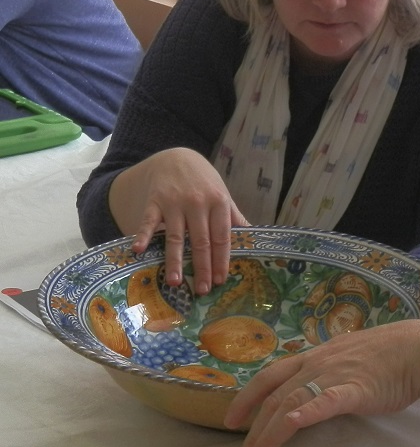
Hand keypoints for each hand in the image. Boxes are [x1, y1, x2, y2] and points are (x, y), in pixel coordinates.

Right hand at [110, 147, 248, 293]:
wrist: (176, 157)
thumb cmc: (203, 182)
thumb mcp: (223, 195)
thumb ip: (234, 217)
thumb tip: (253, 236)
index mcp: (219, 203)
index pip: (222, 237)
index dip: (221, 260)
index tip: (220, 280)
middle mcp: (198, 203)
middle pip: (201, 240)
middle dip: (202, 266)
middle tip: (202, 289)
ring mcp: (175, 203)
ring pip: (176, 236)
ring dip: (175, 259)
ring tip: (175, 281)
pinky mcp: (154, 201)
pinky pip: (148, 221)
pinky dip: (142, 235)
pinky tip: (138, 250)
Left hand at [225, 319, 419, 446]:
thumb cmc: (392, 355)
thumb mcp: (350, 358)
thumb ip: (330, 374)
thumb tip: (315, 393)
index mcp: (317, 355)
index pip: (273, 375)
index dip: (249, 396)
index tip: (232, 419)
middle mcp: (319, 362)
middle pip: (275, 395)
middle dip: (253, 428)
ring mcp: (335, 374)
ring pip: (291, 402)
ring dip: (268, 433)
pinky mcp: (355, 389)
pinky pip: (326, 401)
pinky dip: (305, 412)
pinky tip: (290, 423)